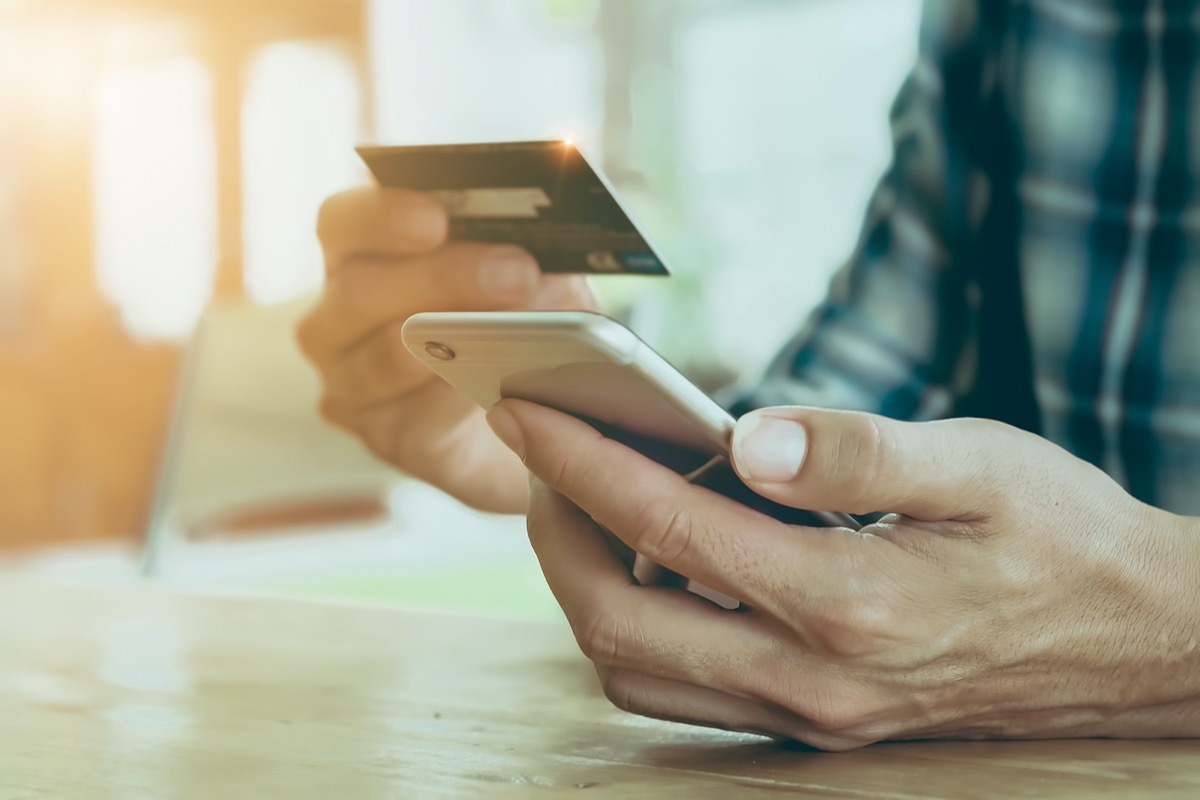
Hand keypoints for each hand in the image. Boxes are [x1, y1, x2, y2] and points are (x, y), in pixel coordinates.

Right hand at [297, 186, 594, 512]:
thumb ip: (532, 251)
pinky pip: (414, 419)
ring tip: (523, 333)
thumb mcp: (538, 276)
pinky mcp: (386, 437)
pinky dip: (462, 401)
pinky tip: (503, 390)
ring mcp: (352, 382)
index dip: (382, 215)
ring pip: (384, 357)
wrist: (538, 418)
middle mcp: (340, 316)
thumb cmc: (523, 326)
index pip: (345, 222)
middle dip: (445, 277)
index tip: (438, 218)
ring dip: (457, 343)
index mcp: (366, 254)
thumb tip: (551, 248)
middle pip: (361, 289)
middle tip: (517, 272)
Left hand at [485, 399, 1199, 749]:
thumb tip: (747, 438)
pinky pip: (683, 690)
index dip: (581, 464)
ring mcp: (809, 713)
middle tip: (537, 457)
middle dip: (551, 534)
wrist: (1133, 642)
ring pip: (636, 671)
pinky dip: (635, 628)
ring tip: (578, 505)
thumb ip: (858, 453)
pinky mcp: (815, 721)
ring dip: (581, 589)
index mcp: (849, 601)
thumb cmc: (1062, 537)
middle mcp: (814, 676)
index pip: (666, 528)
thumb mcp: (980, 464)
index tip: (527, 410)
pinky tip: (648, 564)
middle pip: (617, 622)